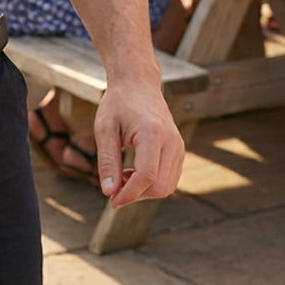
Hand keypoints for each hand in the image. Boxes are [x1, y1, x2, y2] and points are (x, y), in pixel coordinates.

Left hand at [93, 77, 184, 205]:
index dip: (129, 194)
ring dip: (144, 191)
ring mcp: (179, 146)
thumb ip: (107, 161)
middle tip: (113, 188)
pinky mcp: (179, 150)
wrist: (137, 83)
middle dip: (136, 195)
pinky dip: (152, 184)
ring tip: (121, 176)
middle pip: (159, 186)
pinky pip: (170, 178)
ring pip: (167, 186)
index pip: (146, 176)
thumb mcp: (104, 129)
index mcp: (152, 133)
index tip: (112, 201)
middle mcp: (171, 141)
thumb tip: (109, 192)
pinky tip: (132, 173)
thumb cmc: (118, 103)